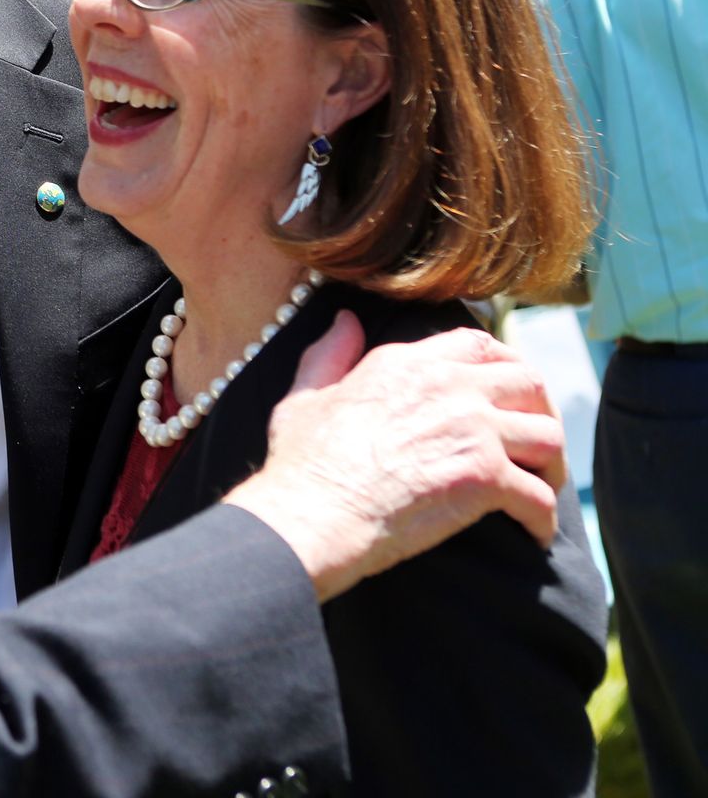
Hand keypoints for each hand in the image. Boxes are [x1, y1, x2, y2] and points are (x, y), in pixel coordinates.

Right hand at [225, 311, 564, 602]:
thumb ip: (331, 353)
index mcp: (408, 363)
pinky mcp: (486, 477)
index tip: (509, 391)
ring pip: (548, 436)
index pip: (478, 344)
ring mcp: (473, 430)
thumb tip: (345, 320)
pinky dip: (542, 520)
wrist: (314, 510)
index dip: (504, 364)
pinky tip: (533, 534)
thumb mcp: (307, 394)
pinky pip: (540, 497)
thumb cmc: (304, 461)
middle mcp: (449, 386)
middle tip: (535, 441)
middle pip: (529, 382)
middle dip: (541, 410)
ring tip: (540, 486)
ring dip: (550, 465)